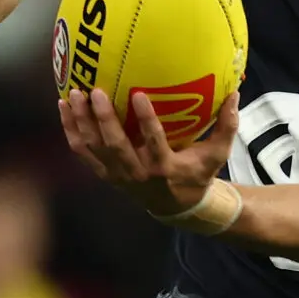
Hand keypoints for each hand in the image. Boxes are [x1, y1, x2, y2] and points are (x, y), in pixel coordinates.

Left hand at [59, 87, 239, 218]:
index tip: (139, 94)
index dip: (146, 120)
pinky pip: (82, 152)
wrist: (176, 206)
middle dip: (103, 119)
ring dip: (81, 122)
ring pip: (94, 148)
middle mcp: (137, 173)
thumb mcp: (216, 155)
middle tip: (95, 91)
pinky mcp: (104, 173)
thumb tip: (235, 94)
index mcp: (164, 167)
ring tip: (73, 94)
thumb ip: (227, 126)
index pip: (154, 142)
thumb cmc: (197, 173)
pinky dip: (71, 130)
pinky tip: (64, 106)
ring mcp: (117, 175)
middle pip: (115, 145)